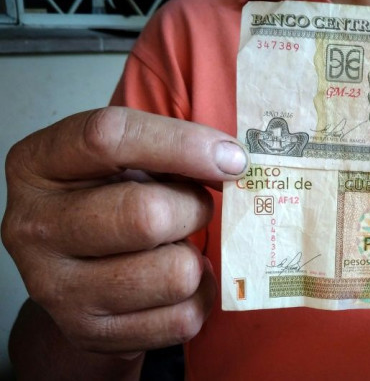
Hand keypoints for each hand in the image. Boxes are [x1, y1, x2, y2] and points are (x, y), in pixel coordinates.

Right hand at [2, 107, 247, 354]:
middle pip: (147, 216)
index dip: (184, 144)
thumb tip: (233, 162)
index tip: (232, 158)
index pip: (110, 138)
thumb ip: (169, 149)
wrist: (76, 274)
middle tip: (195, 209)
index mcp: (37, 164)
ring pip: (175, 274)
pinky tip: (177, 283)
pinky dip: (198, 298)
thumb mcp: (124, 159)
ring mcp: (58, 289)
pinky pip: (182, 319)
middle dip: (194, 210)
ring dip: (195, 259)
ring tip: (177, 248)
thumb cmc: (109, 201)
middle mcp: (35, 227)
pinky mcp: (90, 334)